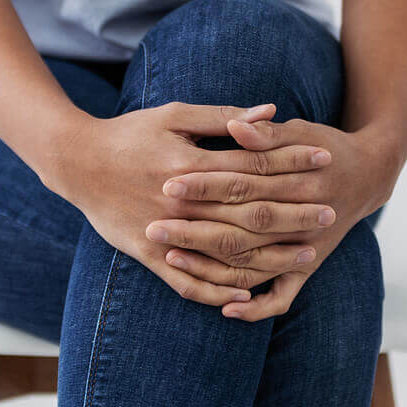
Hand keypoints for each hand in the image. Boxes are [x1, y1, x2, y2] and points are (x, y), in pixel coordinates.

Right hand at [47, 102, 336, 306]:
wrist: (75, 162)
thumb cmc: (129, 132)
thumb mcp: (174, 114)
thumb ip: (222, 117)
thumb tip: (270, 112)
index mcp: (192, 165)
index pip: (254, 166)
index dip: (292, 162)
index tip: (325, 159)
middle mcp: (183, 203)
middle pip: (249, 213)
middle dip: (293, 213)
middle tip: (331, 213)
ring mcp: (165, 233)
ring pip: (227, 252)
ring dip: (270, 256)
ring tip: (307, 256)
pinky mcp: (148, 255)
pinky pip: (187, 282)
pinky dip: (218, 290)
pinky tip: (248, 294)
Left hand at [146, 118, 395, 321]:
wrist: (369, 174)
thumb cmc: (325, 145)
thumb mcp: (301, 130)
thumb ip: (267, 133)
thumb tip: (236, 125)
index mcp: (300, 180)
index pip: (243, 184)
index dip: (205, 184)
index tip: (169, 182)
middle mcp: (304, 218)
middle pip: (242, 227)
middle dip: (196, 227)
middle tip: (155, 224)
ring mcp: (306, 248)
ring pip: (254, 264)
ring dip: (212, 266)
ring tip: (171, 257)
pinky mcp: (308, 267)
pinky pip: (282, 297)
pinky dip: (257, 307)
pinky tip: (226, 308)